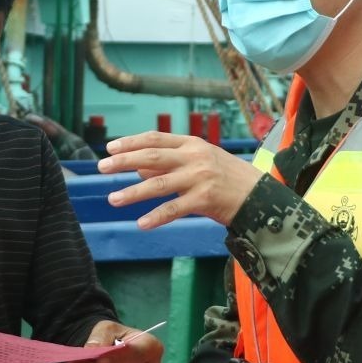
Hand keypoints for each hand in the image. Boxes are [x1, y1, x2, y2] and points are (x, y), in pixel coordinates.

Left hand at [99, 133, 265, 228]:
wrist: (260, 195)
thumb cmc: (227, 178)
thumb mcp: (200, 163)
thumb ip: (170, 165)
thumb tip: (139, 169)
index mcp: (192, 144)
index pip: (155, 139)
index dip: (131, 142)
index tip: (110, 147)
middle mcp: (194, 157)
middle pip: (152, 157)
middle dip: (124, 161)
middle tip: (102, 167)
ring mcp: (200, 178)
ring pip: (159, 184)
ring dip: (133, 192)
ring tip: (113, 199)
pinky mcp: (205, 199)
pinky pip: (175, 209)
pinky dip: (156, 216)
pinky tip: (141, 223)